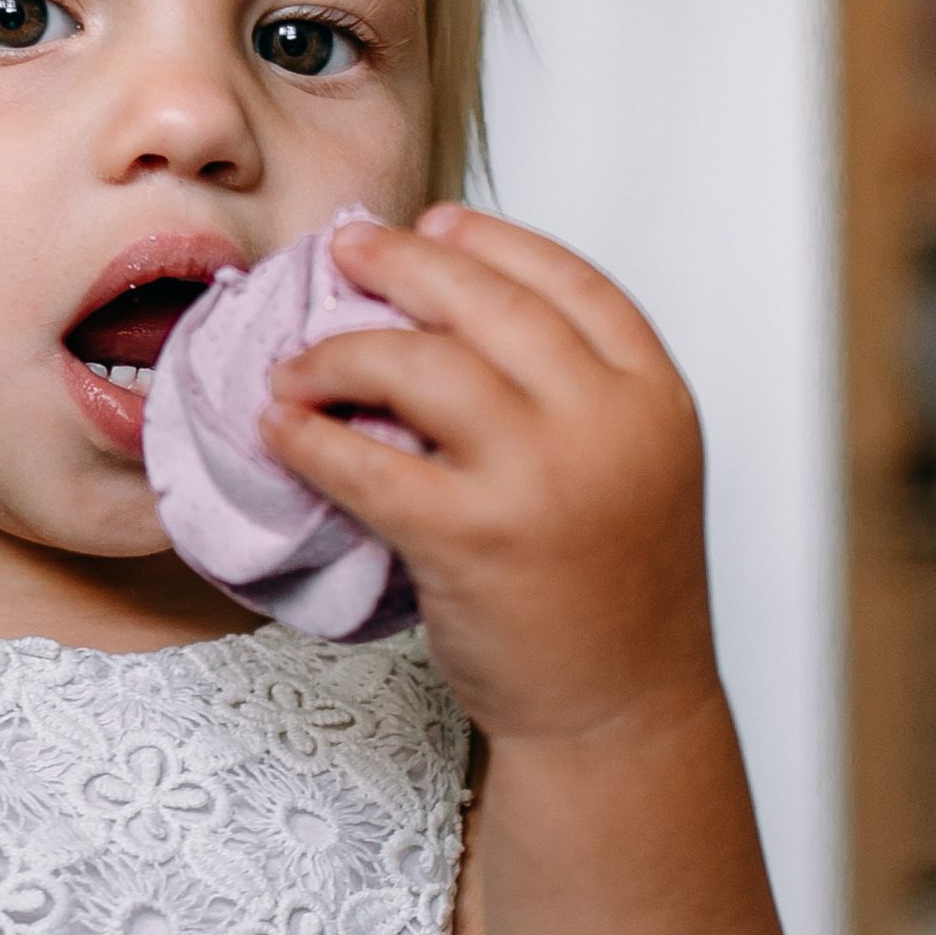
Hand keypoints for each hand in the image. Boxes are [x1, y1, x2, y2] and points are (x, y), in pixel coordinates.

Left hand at [261, 207, 714, 749]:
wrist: (619, 714)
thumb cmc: (612, 597)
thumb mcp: (630, 469)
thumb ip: (571, 394)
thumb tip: (453, 313)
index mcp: (653, 397)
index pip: (570, 278)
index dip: (493, 240)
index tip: (435, 221)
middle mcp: (606, 423)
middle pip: (487, 300)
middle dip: (401, 261)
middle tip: (344, 249)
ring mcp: (539, 478)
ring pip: (420, 363)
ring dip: (340, 350)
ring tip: (297, 363)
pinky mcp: (471, 538)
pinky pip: (367, 463)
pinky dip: (311, 437)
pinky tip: (282, 430)